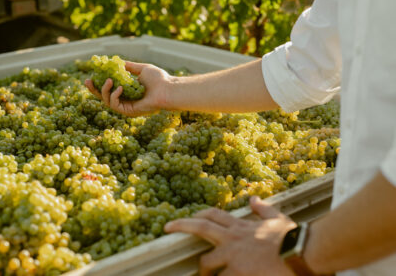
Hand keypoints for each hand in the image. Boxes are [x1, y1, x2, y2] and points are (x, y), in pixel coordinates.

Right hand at [85, 61, 173, 116]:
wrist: (169, 89)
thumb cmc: (159, 79)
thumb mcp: (142, 69)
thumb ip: (129, 67)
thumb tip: (117, 62)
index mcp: (127, 91)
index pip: (109, 89)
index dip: (98, 83)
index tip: (91, 74)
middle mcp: (125, 100)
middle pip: (103, 97)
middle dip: (93, 90)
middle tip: (86, 81)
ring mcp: (127, 107)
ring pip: (107, 101)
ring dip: (104, 90)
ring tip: (109, 80)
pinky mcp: (129, 112)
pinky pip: (115, 105)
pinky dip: (114, 96)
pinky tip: (120, 88)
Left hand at [164, 196, 296, 275]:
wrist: (300, 253)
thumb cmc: (291, 238)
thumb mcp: (277, 219)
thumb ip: (263, 209)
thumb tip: (254, 199)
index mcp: (240, 227)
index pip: (213, 215)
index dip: (198, 214)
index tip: (188, 216)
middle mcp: (232, 239)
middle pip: (201, 227)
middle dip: (182, 226)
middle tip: (167, 228)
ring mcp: (233, 256)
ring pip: (208, 262)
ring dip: (206, 269)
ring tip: (204, 275)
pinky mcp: (237, 273)